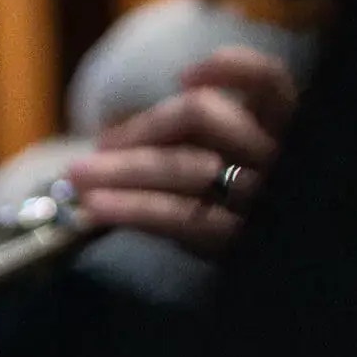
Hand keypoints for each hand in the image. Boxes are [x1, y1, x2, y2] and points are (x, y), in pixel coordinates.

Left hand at [64, 46, 298, 255]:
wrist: (263, 289)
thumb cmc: (228, 214)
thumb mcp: (224, 169)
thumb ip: (196, 142)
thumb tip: (115, 142)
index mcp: (280, 133)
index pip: (271, 82)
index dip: (232, 68)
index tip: (183, 77)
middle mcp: (275, 159)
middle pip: (204, 115)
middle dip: (141, 126)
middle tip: (99, 146)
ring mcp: (258, 199)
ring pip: (184, 165)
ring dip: (120, 167)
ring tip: (76, 176)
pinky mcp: (238, 242)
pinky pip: (180, 217)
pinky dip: (132, 207)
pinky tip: (97, 206)